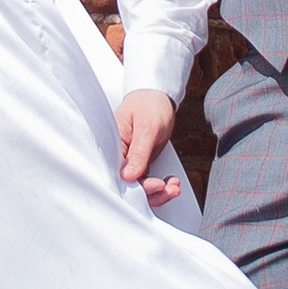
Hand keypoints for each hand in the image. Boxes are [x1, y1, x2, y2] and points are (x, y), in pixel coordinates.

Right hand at [116, 89, 182, 207]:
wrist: (158, 96)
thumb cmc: (149, 104)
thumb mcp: (147, 127)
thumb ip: (138, 152)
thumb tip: (128, 176)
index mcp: (113, 146)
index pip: (120, 175)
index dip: (138, 186)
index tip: (156, 185)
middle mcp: (120, 155)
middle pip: (130, 185)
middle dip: (151, 192)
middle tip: (169, 189)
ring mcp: (131, 160)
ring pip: (141, 185)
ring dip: (159, 191)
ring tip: (174, 187)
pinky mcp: (141, 161)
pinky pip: (148, 179)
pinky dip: (162, 185)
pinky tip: (172, 183)